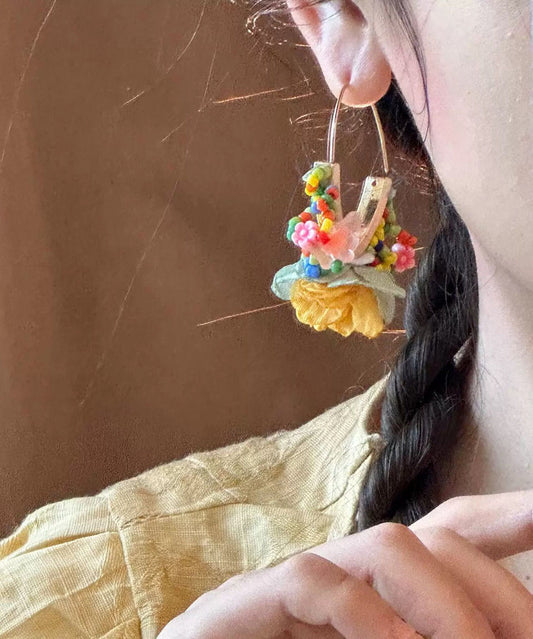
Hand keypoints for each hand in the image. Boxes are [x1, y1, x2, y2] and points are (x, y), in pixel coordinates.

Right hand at [157, 490, 532, 637]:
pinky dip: (364, 616)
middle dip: (494, 586)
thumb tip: (487, 635)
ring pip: (383, 545)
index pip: (450, 534)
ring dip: (443, 603)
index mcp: (375, 593)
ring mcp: (294, 582)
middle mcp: (343, 574)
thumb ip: (417, 637)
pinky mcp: (244, 602)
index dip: (506, 517)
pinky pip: (312, 582)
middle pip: (433, 536)